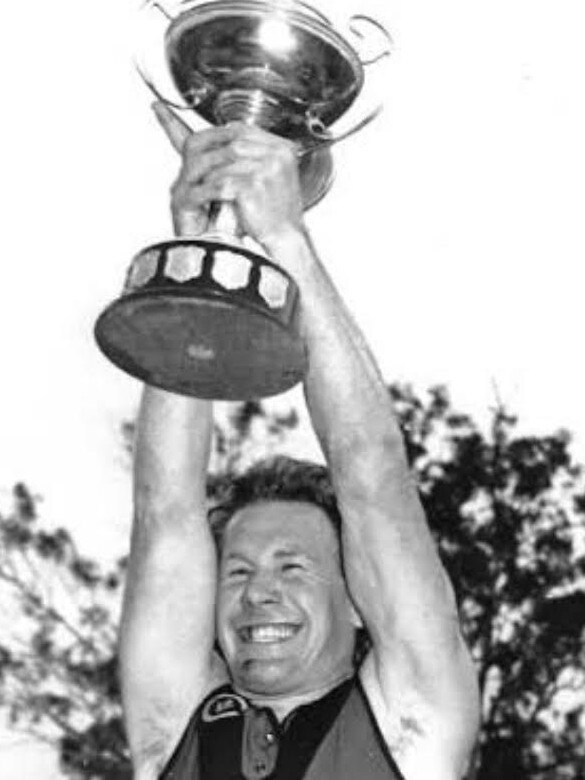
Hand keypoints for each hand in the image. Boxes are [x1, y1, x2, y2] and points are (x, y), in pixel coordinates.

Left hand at [152, 102, 304, 245]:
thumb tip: (225, 134)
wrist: (286, 236)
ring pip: (226, 160)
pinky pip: (223, 180)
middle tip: (194, 162)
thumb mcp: (270, 174)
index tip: (204, 144)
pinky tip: (205, 194)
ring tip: (198, 181)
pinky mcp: (254, 186)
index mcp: (283, 148)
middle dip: (212, 153)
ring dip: (209, 171)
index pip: (243, 130)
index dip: (220, 136)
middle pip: (233, 142)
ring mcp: (267, 169)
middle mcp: (278, 154)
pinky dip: (211, 187)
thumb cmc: (277, 210)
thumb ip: (253, 154)